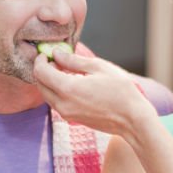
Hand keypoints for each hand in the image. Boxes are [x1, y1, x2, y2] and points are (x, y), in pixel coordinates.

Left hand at [33, 49, 152, 138]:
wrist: (132, 119)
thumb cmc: (120, 91)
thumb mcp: (99, 67)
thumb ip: (74, 60)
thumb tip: (57, 54)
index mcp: (68, 89)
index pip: (41, 72)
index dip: (40, 60)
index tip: (47, 53)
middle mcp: (63, 104)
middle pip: (40, 85)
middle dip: (42, 70)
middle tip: (54, 60)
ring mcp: (67, 114)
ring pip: (47, 95)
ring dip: (49, 82)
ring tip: (64, 70)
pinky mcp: (72, 119)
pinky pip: (56, 103)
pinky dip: (57, 91)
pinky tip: (71, 83)